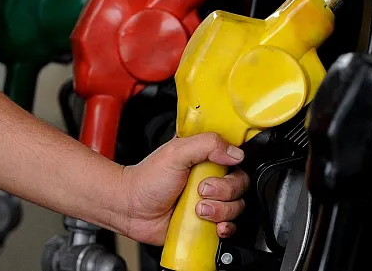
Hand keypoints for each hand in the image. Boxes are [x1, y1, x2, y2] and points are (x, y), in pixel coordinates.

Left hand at [120, 133, 249, 244]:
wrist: (131, 209)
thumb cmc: (147, 179)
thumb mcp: (176, 152)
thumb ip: (207, 144)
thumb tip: (235, 152)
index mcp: (207, 157)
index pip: (237, 157)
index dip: (234, 165)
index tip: (219, 168)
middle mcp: (212, 178)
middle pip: (240, 184)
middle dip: (224, 190)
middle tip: (201, 190)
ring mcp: (211, 201)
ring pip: (236, 206)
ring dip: (220, 210)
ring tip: (198, 209)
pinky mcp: (208, 222)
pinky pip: (230, 227)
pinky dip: (226, 228)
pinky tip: (214, 225)